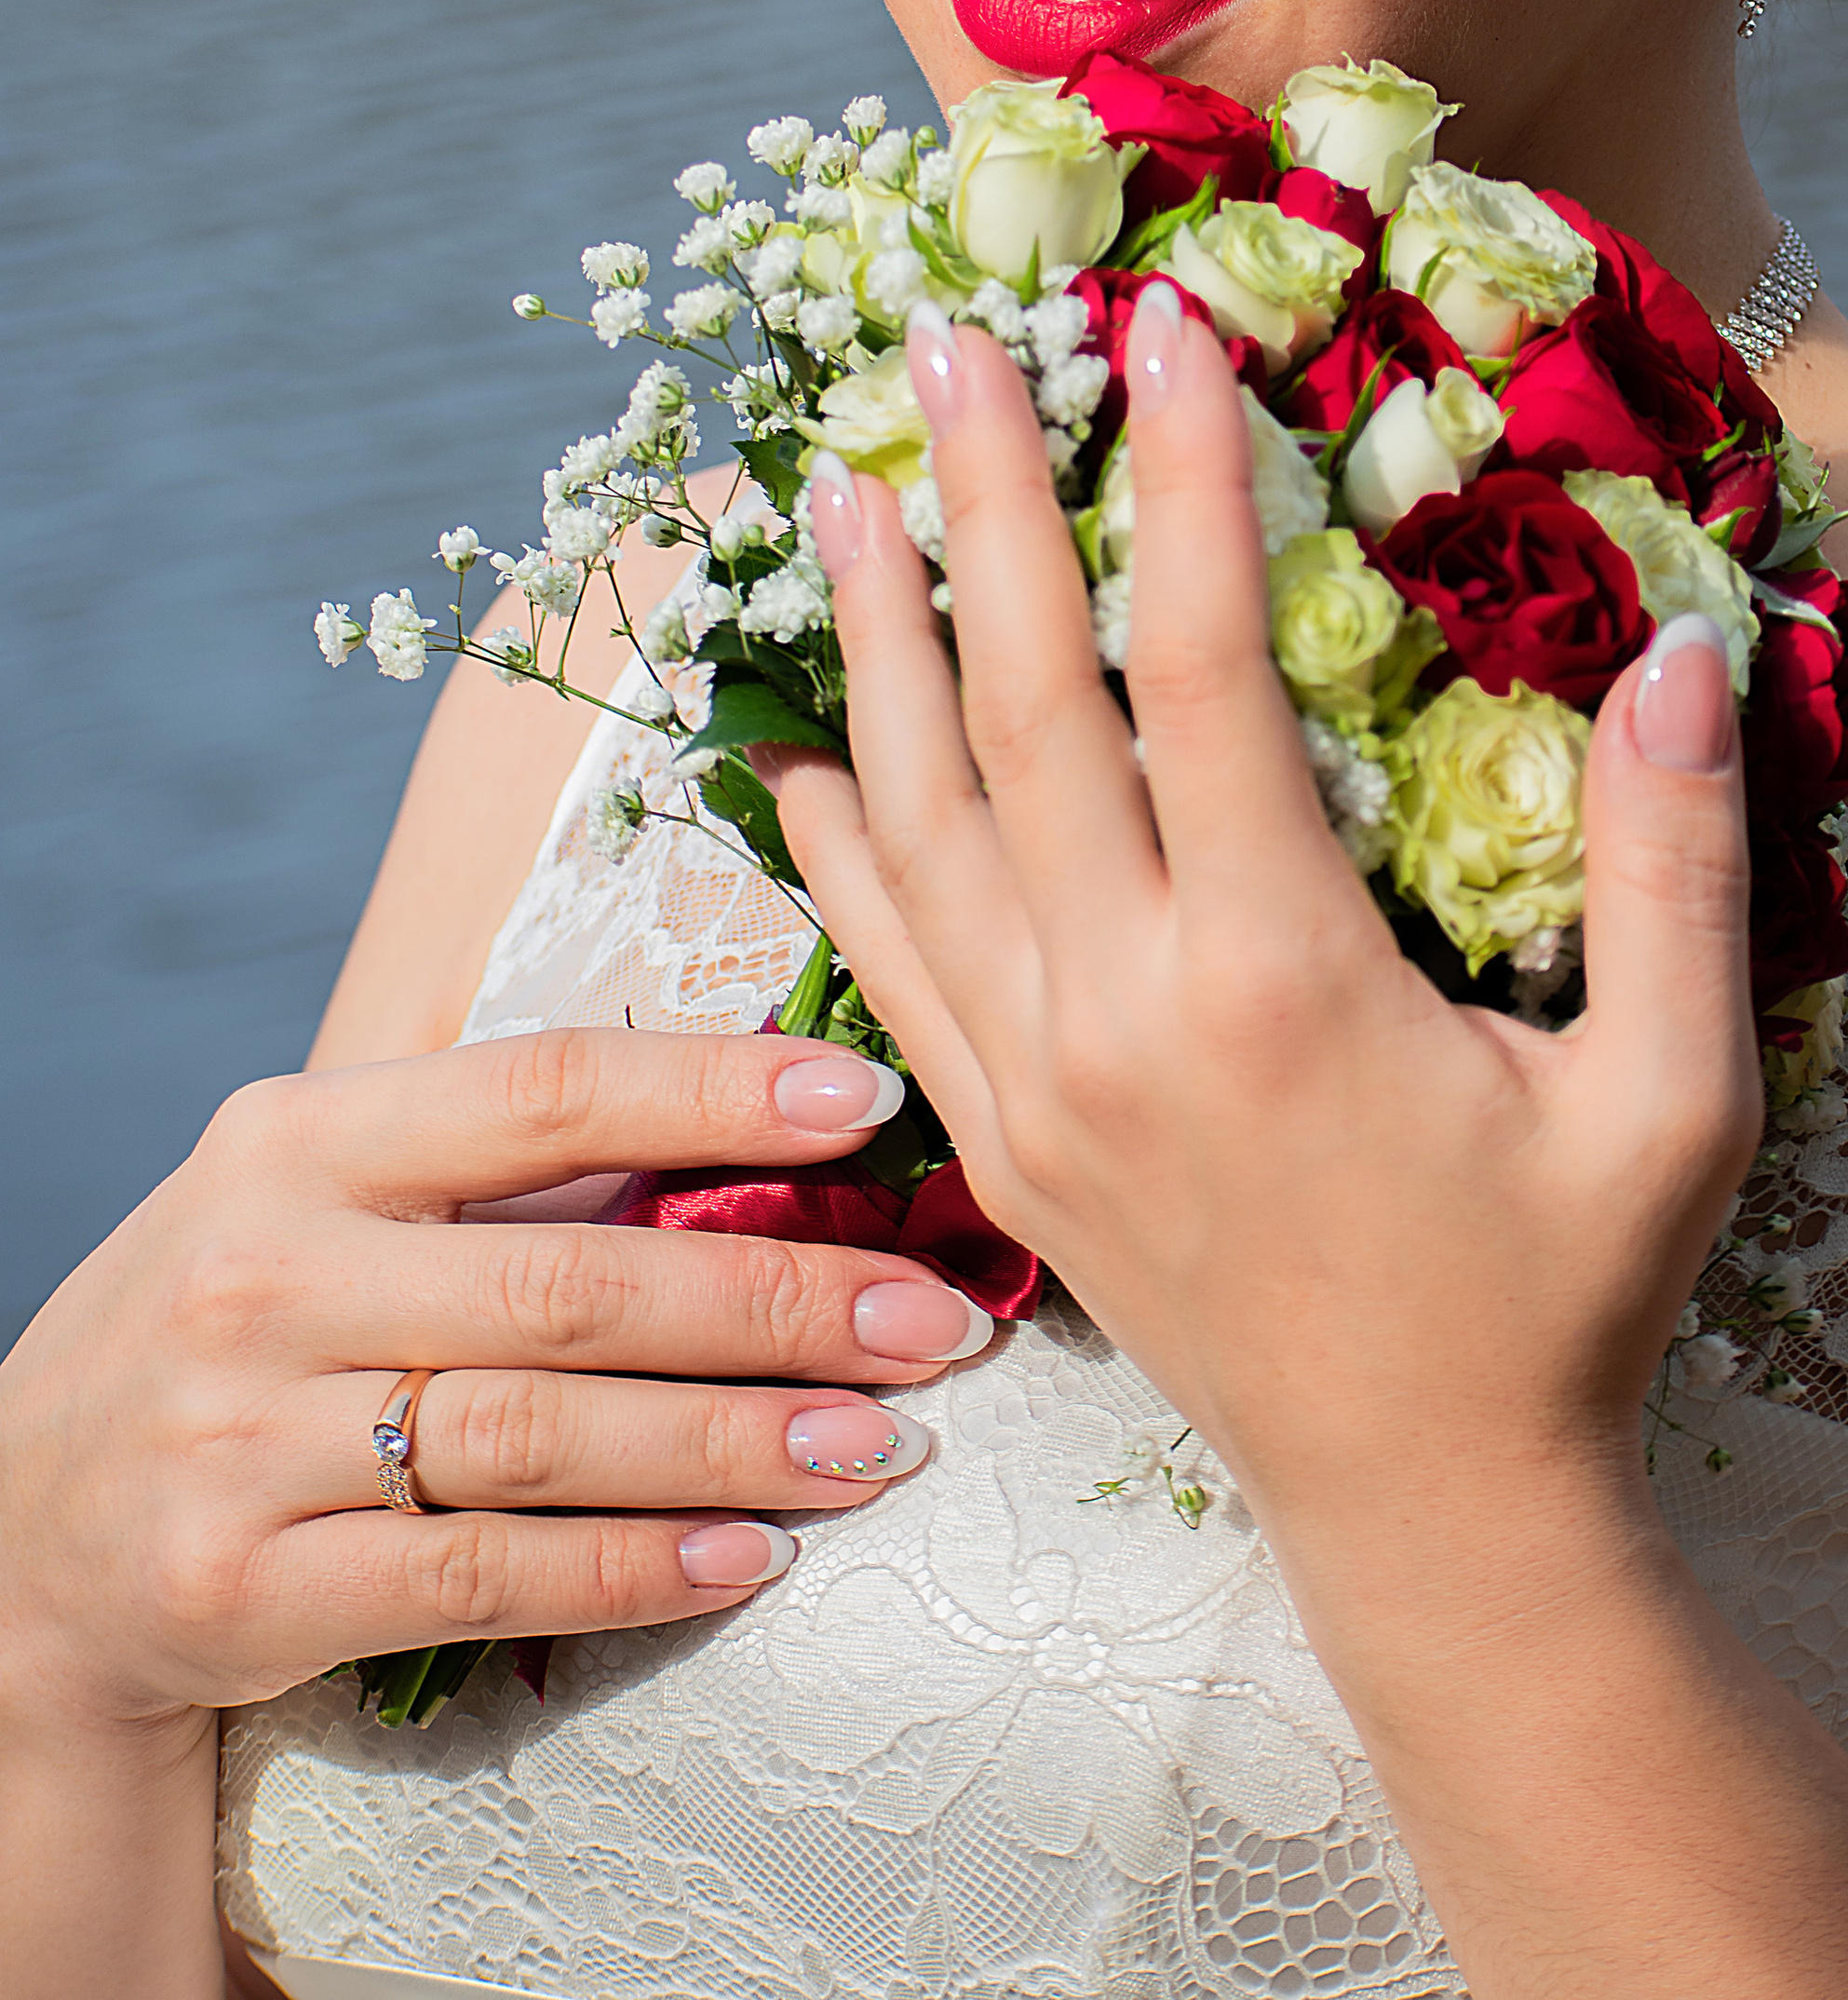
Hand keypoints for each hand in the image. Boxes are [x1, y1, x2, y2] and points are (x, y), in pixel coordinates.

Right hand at [0, 1028, 997, 1739]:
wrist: (21, 1538)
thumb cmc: (234, 1325)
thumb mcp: (316, 1193)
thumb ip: (490, 1158)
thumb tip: (747, 1117)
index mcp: (300, 1137)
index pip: (541, 1087)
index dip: (714, 1091)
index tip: (868, 1108)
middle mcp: (267, 1273)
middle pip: (572, 1281)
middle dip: (778, 1297)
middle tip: (929, 1319)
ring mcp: (245, 1437)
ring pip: (542, 1436)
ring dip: (734, 1442)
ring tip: (879, 1443)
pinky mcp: (243, 1589)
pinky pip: (478, 1574)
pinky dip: (629, 1567)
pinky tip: (746, 1559)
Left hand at [771, 285, 1762, 1530]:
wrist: (1431, 1519)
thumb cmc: (1565, 1299)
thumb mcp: (1673, 1096)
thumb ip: (1674, 866)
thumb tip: (1683, 647)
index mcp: (1277, 980)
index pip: (1195, 667)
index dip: (1178, 483)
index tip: (1166, 331)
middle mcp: (1121, 1015)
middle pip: (1019, 707)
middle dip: (980, 507)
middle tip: (948, 342)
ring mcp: (1036, 1084)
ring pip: (918, 819)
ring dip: (874, 644)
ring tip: (838, 490)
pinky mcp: (1003, 1148)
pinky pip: (889, 959)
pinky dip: (835, 843)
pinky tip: (798, 752)